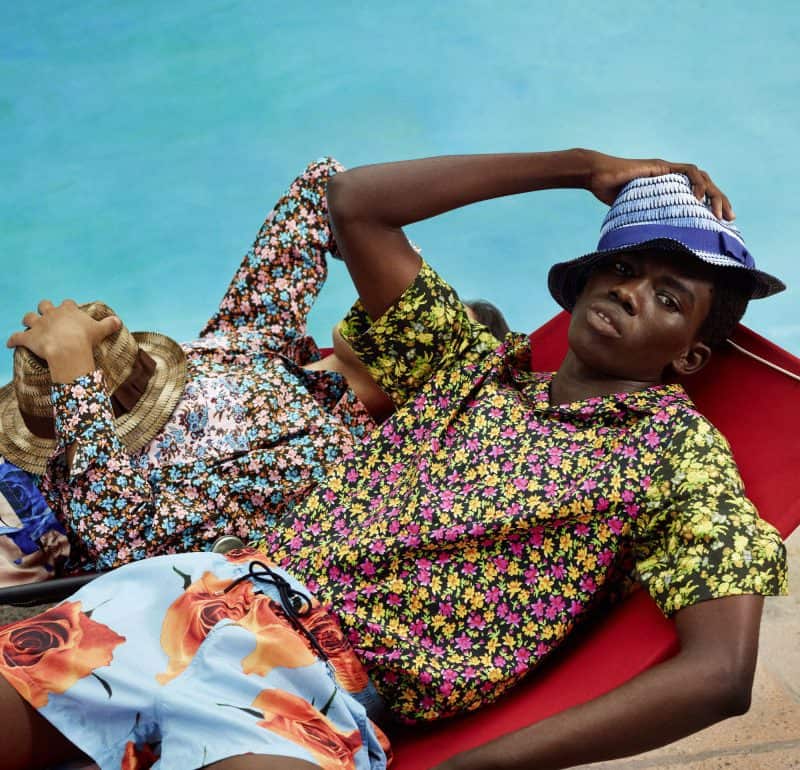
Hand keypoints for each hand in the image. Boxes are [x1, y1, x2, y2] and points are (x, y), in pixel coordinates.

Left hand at [6, 299, 120, 382]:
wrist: (68, 348)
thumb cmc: (85, 338)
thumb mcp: (101, 330)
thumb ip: (109, 324)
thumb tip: (118, 320)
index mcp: (68, 310)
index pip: (67, 303)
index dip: (68, 307)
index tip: (70, 311)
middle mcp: (51, 314)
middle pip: (44, 305)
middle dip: (44, 309)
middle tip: (47, 315)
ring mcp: (38, 325)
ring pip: (28, 318)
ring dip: (28, 321)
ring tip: (29, 325)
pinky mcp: (28, 338)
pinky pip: (16, 338)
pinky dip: (12, 340)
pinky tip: (10, 343)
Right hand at [583, 150, 733, 219]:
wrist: (596, 176)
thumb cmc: (607, 195)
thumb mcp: (630, 214)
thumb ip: (642, 223)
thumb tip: (645, 250)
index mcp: (667, 188)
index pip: (697, 194)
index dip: (711, 207)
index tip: (720, 223)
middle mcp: (671, 177)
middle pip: (705, 185)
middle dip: (721, 202)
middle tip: (730, 220)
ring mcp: (667, 170)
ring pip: (702, 177)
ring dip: (715, 194)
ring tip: (720, 213)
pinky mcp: (662, 166)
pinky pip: (687, 171)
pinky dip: (697, 184)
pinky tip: (699, 199)